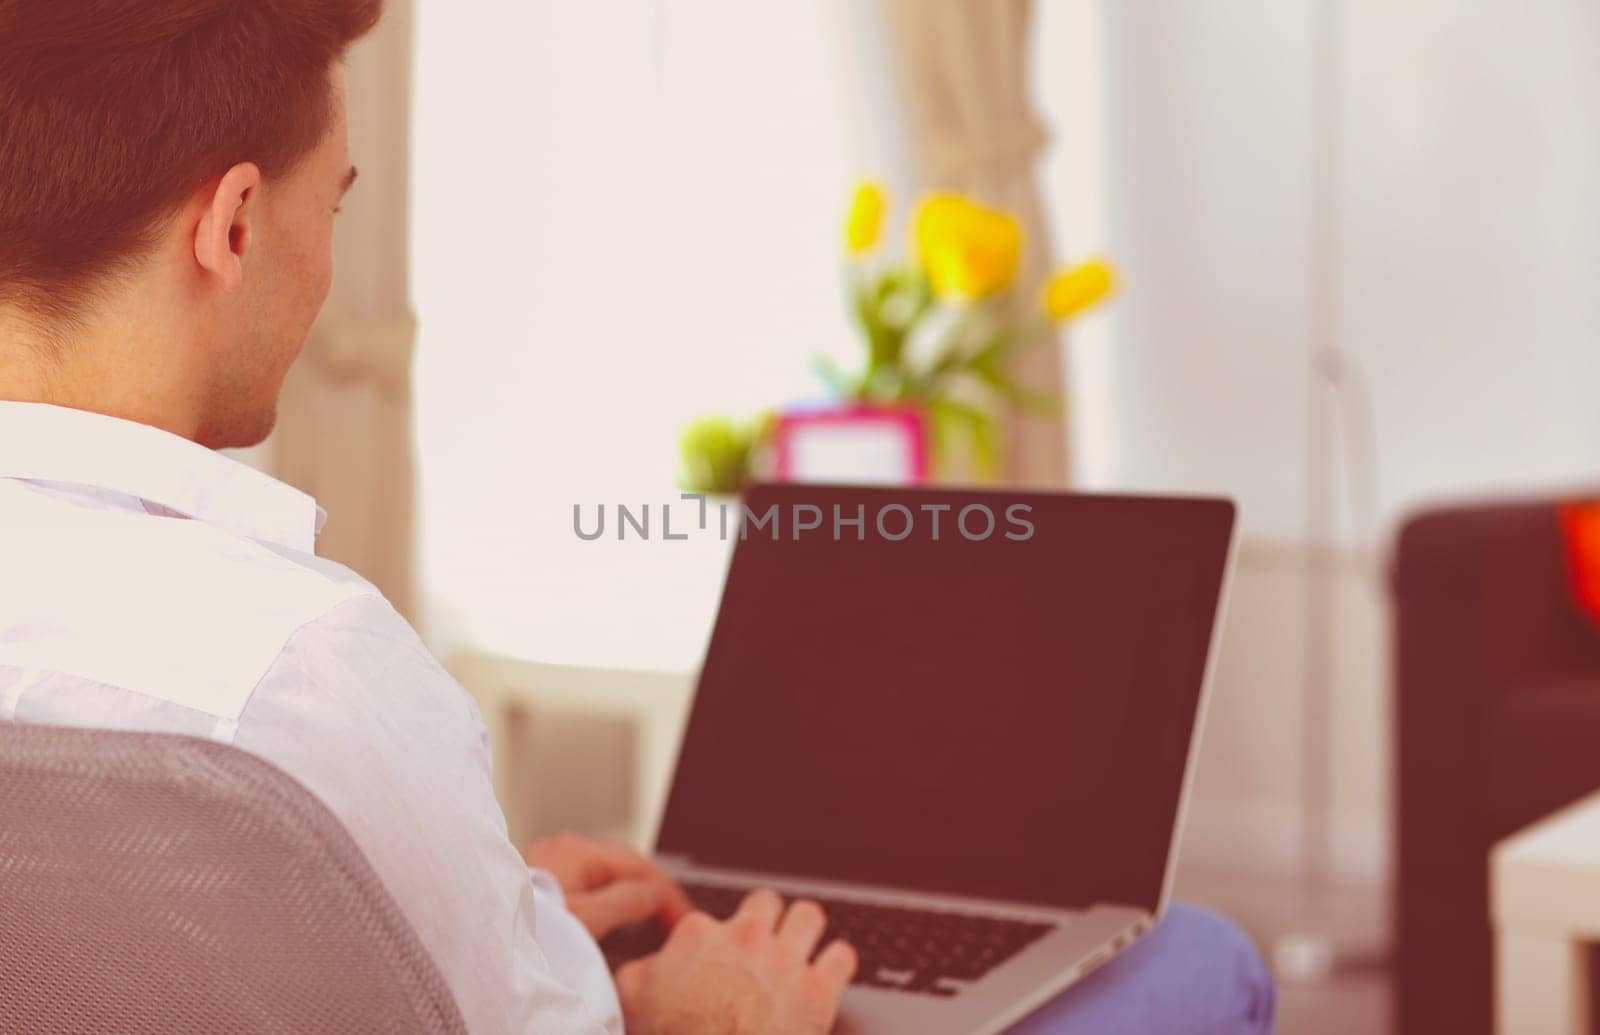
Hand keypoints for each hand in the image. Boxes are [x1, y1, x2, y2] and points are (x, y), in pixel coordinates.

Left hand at [522, 832, 692, 940]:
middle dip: (651, 893)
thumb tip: (655, 893)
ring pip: (603, 880)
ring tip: (648, 926)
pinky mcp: (537, 888)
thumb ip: (628, 900)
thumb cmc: (525, 932)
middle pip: (622, 868)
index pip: (640, 865)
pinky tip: (610, 924)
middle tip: (672, 921)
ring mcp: (548, 867)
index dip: (668, 893)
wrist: (474, 943)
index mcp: (577, 851)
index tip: (685, 919)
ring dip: (628, 900)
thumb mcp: (588, 918)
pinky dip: (606, 905)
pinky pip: (584, 890)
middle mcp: (561, 851)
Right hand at [615, 888, 857, 1034]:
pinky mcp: (818, 991)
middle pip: (767, 902)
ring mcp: (785, 961)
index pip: (712, 917)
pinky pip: (842, 956)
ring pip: (809, 915)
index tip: (715, 958)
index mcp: (700, 934)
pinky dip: (837, 964)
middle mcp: (746, 937)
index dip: (714, 939)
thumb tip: (646, 965)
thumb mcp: (631, 1000)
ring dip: (806, 930)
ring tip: (802, 945)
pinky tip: (828, 973)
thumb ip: (639, 970)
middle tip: (765, 941)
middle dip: (768, 919)